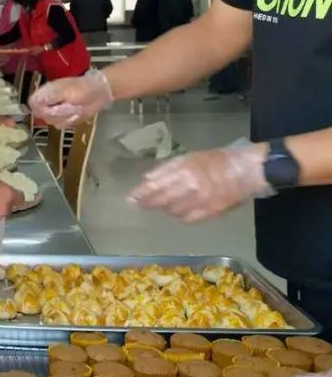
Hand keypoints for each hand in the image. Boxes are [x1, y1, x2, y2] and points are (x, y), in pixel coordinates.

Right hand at [28, 68, 113, 127]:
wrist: (98, 93)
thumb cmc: (83, 89)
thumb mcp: (65, 91)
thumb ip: (49, 97)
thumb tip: (33, 104)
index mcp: (45, 92)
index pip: (33, 103)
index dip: (41, 108)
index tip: (53, 107)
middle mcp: (47, 102)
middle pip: (42, 115)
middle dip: (56, 113)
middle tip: (69, 106)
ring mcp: (55, 111)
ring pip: (52, 122)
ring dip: (65, 117)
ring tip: (74, 108)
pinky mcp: (63, 118)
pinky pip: (61, 125)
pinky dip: (70, 121)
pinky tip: (76, 114)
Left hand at [127, 144, 270, 222]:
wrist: (245, 171)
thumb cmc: (215, 161)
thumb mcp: (188, 158)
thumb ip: (166, 169)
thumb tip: (146, 179)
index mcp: (184, 170)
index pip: (155, 185)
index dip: (140, 193)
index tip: (130, 198)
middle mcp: (190, 186)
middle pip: (160, 200)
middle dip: (146, 203)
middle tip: (137, 205)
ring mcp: (200, 201)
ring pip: (172, 211)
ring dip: (164, 208)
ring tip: (162, 204)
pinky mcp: (209, 212)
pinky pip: (186, 219)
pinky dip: (179, 216)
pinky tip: (178, 211)